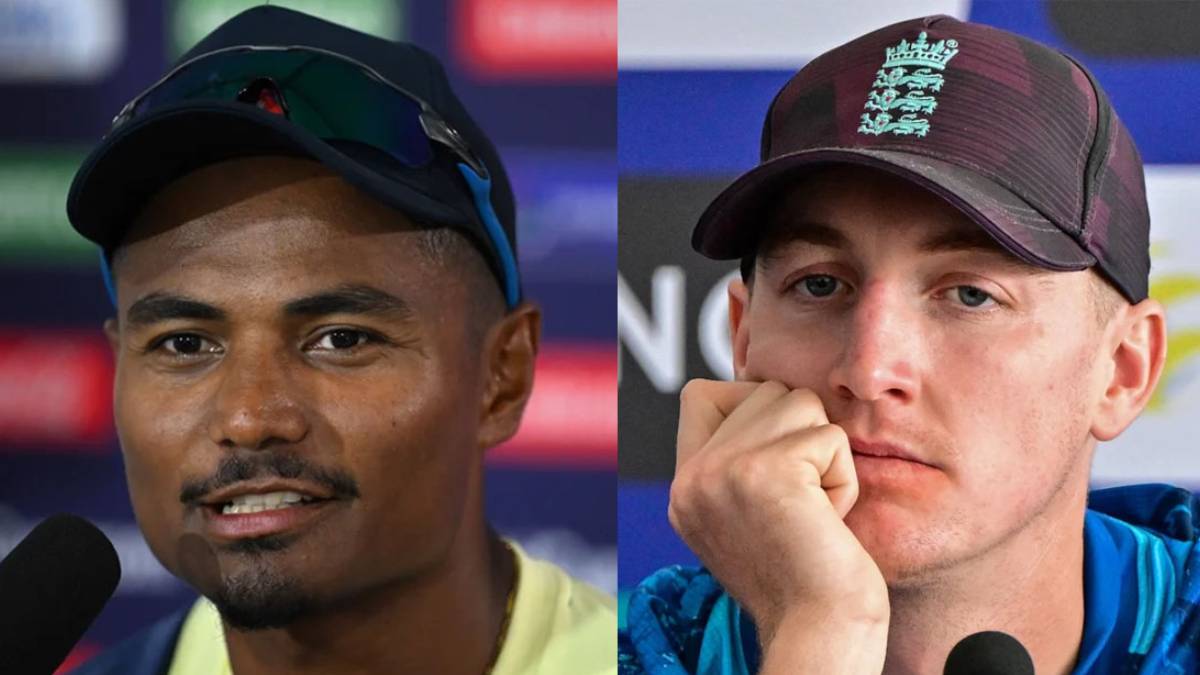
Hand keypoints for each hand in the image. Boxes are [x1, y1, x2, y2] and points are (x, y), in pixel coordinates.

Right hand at [668, 380, 888, 671]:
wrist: (819, 631)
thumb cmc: (803, 577)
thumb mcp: (748, 511)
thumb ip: (740, 457)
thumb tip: (769, 392)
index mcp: (683, 486)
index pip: (701, 395)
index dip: (751, 409)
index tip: (779, 469)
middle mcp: (692, 476)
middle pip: (765, 392)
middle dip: (801, 438)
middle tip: (801, 504)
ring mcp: (723, 470)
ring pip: (799, 403)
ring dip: (825, 455)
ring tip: (815, 509)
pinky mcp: (765, 472)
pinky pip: (830, 438)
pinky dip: (843, 479)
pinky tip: (828, 521)